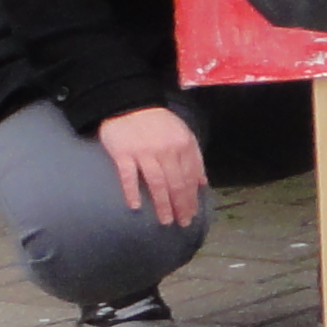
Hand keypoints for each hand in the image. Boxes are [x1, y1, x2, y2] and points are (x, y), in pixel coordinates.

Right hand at [95, 105, 205, 227]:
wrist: (130, 104)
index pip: (191, 177)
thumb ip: (194, 158)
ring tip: (166, 220)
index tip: (193, 213)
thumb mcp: (184, 135)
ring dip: (163, 204)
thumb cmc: (159, 123)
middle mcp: (166, 150)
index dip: (193, 197)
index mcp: (184, 145)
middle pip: (177, 183)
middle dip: (182, 205)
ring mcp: (144, 152)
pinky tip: (135, 207)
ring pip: (157, 182)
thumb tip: (203, 183)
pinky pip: (128, 176)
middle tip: (183, 223)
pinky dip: (132, 191)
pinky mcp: (123, 153)